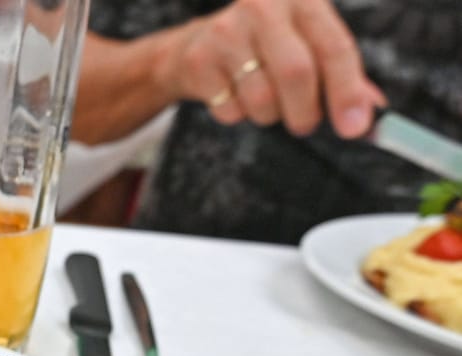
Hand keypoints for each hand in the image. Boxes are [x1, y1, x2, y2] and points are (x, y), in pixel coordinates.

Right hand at [155, 0, 385, 138]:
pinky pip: (230, 109)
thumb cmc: (266, 45)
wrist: (199, 43)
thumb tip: (371, 114)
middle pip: (296, 73)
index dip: (347, 91)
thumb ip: (342, 76)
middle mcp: (264, 6)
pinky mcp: (199, 59)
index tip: (355, 128)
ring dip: (270, 115)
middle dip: (305, 112)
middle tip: (305, 123)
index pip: (334, 47)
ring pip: (262, 99)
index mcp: (303, 1)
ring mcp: (227, 30)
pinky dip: (238, 114)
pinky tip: (234, 94)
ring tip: (265, 101)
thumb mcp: (308, 45)